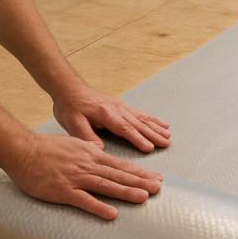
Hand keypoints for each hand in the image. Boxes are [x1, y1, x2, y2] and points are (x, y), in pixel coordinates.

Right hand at [6, 133, 162, 220]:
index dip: (139, 172)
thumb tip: (102, 153)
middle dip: (140, 181)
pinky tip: (111, 214)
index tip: (156, 177)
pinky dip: (98, 207)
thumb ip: (90, 150)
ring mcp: (76, 178)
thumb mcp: (74, 144)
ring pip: (106, 185)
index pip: (121, 165)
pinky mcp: (63, 191)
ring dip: (126, 191)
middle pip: (119, 174)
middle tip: (159, 188)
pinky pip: (83, 200)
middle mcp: (88, 165)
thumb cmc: (46, 149)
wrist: (23, 151)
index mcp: (92, 154)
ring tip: (143, 198)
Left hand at [53, 85, 170, 153]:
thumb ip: (86, 137)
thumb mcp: (72, 123)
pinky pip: (140, 113)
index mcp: (106, 114)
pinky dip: (152, 119)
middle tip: (166, 143)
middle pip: (138, 123)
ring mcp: (121, 106)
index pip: (124, 128)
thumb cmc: (70, 106)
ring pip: (142, 118)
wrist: (69, 88)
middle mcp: (117, 109)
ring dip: (155, 127)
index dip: (137, 139)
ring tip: (168, 135)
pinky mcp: (121, 106)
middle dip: (153, 134)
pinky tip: (161, 123)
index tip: (150, 148)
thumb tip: (100, 150)